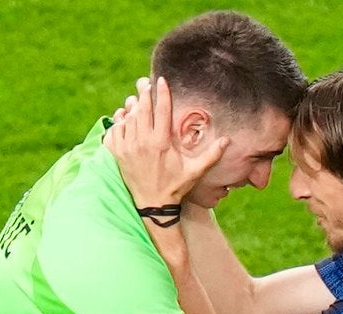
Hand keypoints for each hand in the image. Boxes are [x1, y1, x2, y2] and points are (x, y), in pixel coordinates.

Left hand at [105, 77, 229, 209]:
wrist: (152, 203)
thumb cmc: (175, 186)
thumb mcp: (195, 171)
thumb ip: (211, 155)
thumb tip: (227, 141)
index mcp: (161, 143)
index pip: (162, 111)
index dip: (162, 94)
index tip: (162, 81)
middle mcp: (142, 142)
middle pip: (142, 109)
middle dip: (144, 94)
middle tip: (145, 83)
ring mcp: (128, 147)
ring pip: (128, 118)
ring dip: (132, 106)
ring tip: (136, 98)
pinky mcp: (117, 154)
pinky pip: (114, 131)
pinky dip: (118, 121)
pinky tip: (123, 116)